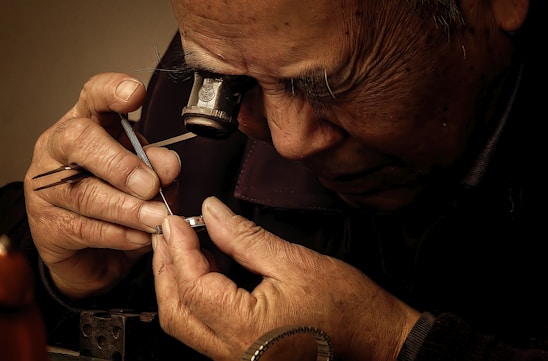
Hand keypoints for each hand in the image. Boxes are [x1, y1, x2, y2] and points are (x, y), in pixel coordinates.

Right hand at [23, 72, 180, 298]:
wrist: (96, 250)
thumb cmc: (119, 194)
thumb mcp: (144, 171)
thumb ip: (156, 164)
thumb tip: (168, 166)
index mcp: (87, 123)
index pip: (93, 95)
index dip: (112, 91)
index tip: (136, 94)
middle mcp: (58, 148)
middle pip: (78, 140)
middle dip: (120, 163)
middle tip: (151, 185)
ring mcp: (46, 187)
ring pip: (84, 192)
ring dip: (127, 207)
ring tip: (156, 217)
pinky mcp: (47, 226)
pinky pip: (84, 228)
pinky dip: (119, 234)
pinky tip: (140, 236)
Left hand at [152, 197, 419, 360]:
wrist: (375, 341)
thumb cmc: (347, 308)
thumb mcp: (294, 261)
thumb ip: (245, 237)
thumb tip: (211, 213)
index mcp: (245, 330)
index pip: (192, 285)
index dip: (179, 248)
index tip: (174, 220)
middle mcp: (232, 353)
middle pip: (176, 311)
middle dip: (166, 268)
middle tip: (167, 231)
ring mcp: (235, 359)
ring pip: (184, 322)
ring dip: (176, 281)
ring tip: (179, 244)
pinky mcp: (242, 355)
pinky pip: (203, 327)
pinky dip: (195, 295)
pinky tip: (203, 267)